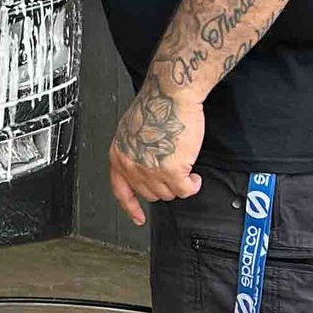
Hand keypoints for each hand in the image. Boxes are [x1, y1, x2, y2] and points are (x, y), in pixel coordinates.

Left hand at [108, 75, 204, 226]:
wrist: (170, 95)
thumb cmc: (155, 107)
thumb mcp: (131, 132)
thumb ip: (132, 153)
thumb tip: (139, 167)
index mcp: (118, 154)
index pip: (120, 189)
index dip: (130, 206)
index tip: (138, 217)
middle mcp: (131, 164)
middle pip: (150, 194)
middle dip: (164, 186)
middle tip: (173, 172)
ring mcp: (150, 170)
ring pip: (168, 194)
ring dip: (179, 184)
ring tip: (185, 168)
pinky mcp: (172, 171)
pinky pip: (186, 190)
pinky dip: (193, 185)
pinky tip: (194, 175)